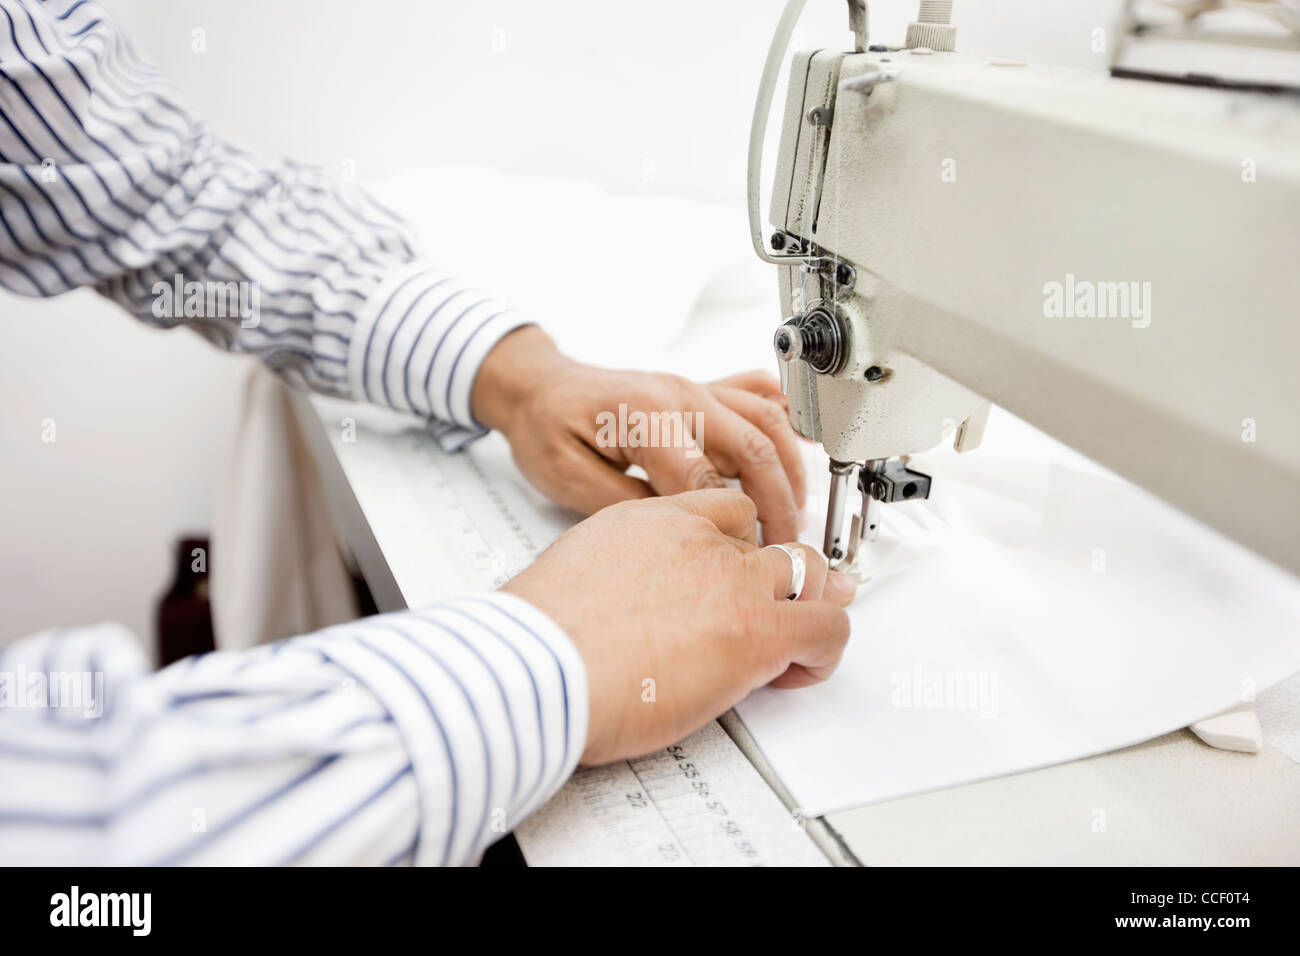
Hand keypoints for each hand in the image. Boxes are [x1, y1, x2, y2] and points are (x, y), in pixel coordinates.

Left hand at [472, 326, 806, 543]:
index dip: (731, 523)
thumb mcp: (570, 477)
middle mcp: (679, 394)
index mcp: (647, 415)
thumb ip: (628, 502)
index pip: (707, 477)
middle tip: (785, 546)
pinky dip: (782, 417)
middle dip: (778, 501)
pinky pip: (753, 394)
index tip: (743, 558)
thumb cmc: (548, 428)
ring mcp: (692, 389)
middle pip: (753, 447)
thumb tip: (680, 528)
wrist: (538, 387)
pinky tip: (800, 439)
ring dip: (789, 466)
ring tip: (797, 511)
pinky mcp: (698, 391)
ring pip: (765, 419)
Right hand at [502, 489, 855, 764]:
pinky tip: (797, 672)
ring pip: (809, 574)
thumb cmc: (539, 639)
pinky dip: (824, 651)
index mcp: (652, 522)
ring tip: (793, 643)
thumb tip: (617, 612)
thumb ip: (612, 579)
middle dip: (783, 574)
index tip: (737, 574)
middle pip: (770, 540)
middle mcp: (699, 540)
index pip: (725, 510)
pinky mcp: (755, 630)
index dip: (740, 544)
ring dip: (808, 606)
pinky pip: (827, 628)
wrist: (537, 664)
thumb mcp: (573, 577)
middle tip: (777, 607)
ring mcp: (733, 580)